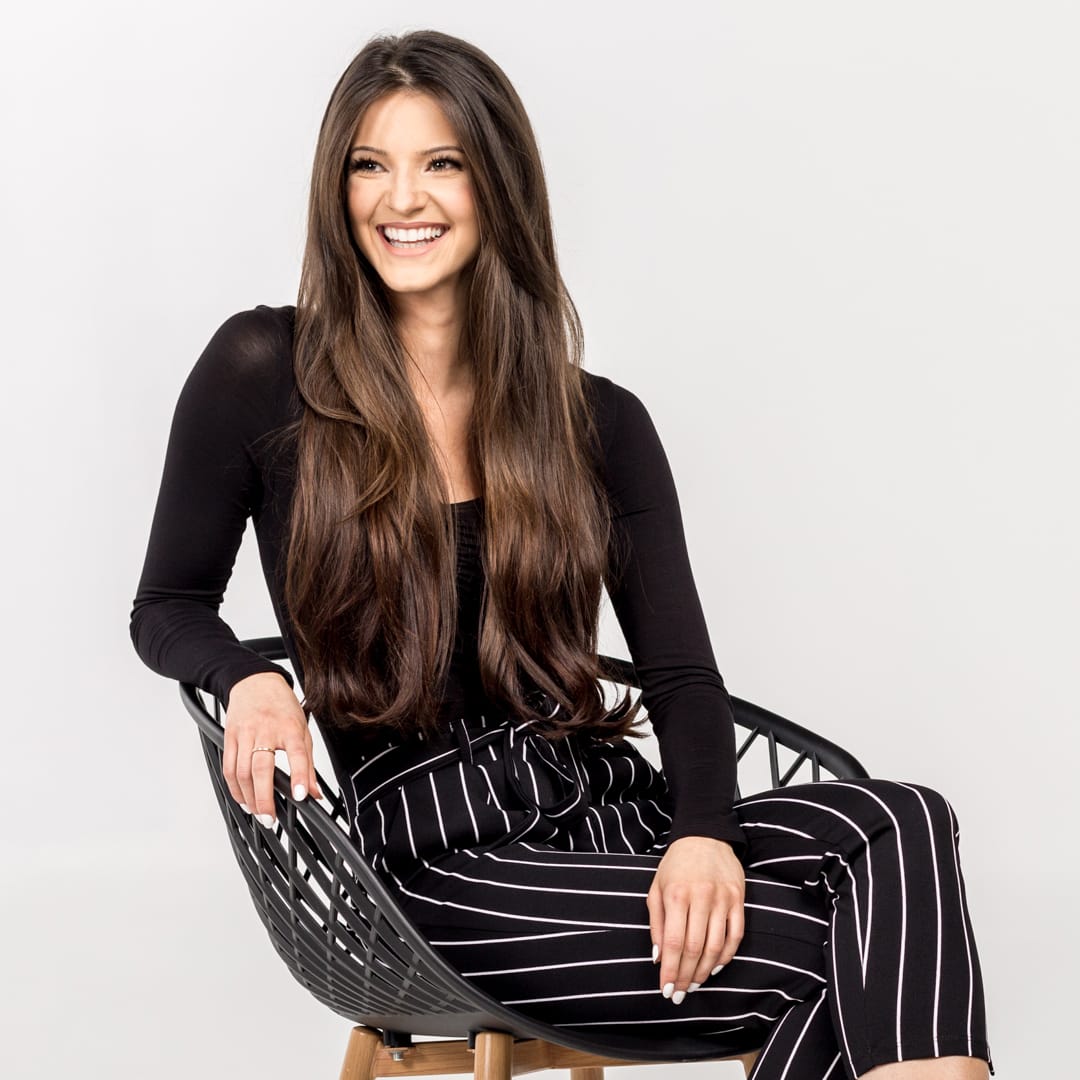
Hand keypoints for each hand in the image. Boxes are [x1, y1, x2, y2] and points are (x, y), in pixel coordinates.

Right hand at [222, 672, 324, 825]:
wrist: (255, 682)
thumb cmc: (281, 707)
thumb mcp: (302, 730)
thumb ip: (307, 763)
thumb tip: (313, 793)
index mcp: (290, 727)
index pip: (297, 754)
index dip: (299, 775)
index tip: (300, 795)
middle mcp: (266, 730)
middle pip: (261, 768)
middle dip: (265, 797)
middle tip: (270, 818)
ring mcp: (245, 733)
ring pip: (241, 771)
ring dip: (248, 797)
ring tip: (257, 812)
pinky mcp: (229, 737)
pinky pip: (227, 767)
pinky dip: (234, 788)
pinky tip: (242, 798)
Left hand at [647, 835, 744, 1001]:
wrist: (705, 837)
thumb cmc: (676, 865)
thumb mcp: (657, 888)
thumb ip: (656, 923)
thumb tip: (659, 958)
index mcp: (676, 894)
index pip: (674, 942)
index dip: (671, 970)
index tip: (666, 989)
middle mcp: (700, 896)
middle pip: (695, 948)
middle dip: (686, 976)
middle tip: (680, 993)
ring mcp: (722, 898)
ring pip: (716, 946)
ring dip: (705, 970)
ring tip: (695, 984)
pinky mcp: (738, 899)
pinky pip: (735, 936)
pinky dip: (726, 956)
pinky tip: (715, 966)